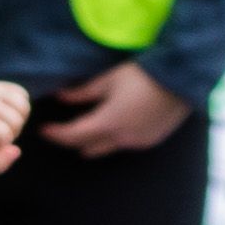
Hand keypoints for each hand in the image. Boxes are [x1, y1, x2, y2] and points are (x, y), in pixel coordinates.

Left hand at [37, 64, 190, 156]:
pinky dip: (112, 139)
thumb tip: (60, 98)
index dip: (55, 135)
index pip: (73, 136)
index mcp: (108, 124)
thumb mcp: (108, 80)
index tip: (43, 130)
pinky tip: (111, 127)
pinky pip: (124, 145)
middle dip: (71, 140)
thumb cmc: (143, 75)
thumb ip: (82, 92)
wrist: (182, 78)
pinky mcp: (151, 140)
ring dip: (92, 142)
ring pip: (105, 149)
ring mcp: (138, 142)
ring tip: (83, 129)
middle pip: (86, 147)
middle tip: (60, 130)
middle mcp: (121, 139)